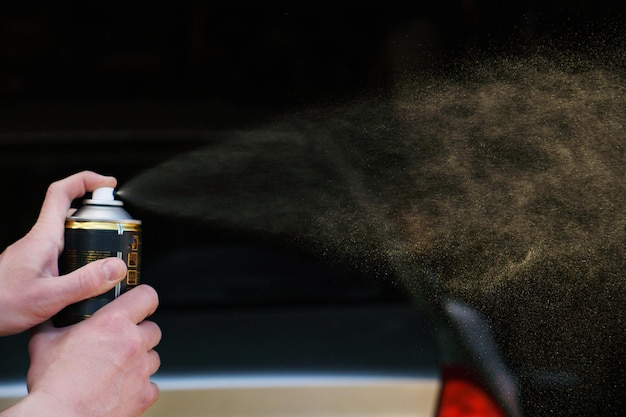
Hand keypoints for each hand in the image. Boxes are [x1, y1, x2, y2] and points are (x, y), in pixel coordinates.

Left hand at [0, 171, 127, 334]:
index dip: (86, 181)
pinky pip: (63, 251)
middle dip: (99, 216)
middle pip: (72, 212)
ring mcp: (36, 252)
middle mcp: (39, 240)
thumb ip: (85, 282)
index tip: (108, 184)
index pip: (62, 192)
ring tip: (108, 256)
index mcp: (42, 238)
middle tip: (118, 228)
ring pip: (69, 233)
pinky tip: (87, 278)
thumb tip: (115, 267)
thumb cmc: (1, 305)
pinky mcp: (36, 266)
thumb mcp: (48, 298)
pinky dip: (80, 255)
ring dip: (91, 238)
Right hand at [13, 285, 160, 416]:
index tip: (138, 305)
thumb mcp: (44, 342)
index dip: (143, 299)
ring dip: (140, 360)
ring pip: (153, 357)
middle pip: (152, 329)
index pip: (147, 296)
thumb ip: (52, 323)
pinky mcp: (145, 394)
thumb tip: (49, 317)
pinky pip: (152, 385)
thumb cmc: (53, 384)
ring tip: (117, 369)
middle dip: (139, 334)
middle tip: (119, 344)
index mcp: (113, 323)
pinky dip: (140, 387)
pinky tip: (121, 389)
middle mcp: (133, 343)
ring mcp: (142, 369)